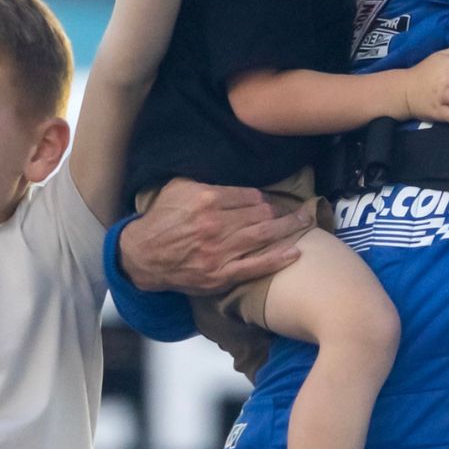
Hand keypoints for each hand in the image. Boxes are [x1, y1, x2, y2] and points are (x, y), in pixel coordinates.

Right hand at [118, 179, 307, 294]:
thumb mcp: (177, 188)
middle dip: (282, 212)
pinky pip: (256, 266)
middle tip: (299, 210)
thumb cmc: (161, 219)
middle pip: (261, 214)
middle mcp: (216, 224)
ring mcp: (220, 251)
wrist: (143, 255)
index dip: (264, 198)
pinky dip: (278, 259)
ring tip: (305, 222)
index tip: (270, 201)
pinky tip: (295, 252)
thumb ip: (205, 180)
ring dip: (289, 228)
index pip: (250, 195)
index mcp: (207, 199)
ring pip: (264, 236)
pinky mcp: (221, 274)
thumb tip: (231, 174)